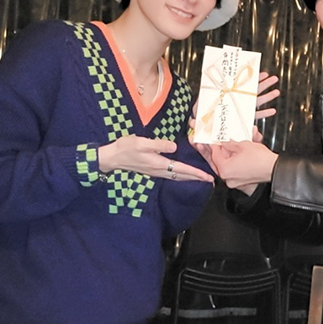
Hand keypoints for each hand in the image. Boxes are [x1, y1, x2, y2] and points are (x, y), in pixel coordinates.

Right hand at [98, 135, 213, 182]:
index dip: (196, 173)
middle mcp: (159, 170)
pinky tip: (183, 173)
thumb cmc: (126, 148)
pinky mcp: (152, 169)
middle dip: (197, 178)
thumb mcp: (142, 142)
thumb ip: (159, 144)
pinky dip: (181, 174)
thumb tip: (174, 147)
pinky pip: (171, 174)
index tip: (207, 177)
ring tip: (200, 178)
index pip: (182, 170)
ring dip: (190, 177)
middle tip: (210, 180)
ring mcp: (156, 171)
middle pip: (182, 176)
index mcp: (159, 164)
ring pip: (177, 176)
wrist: (111, 157)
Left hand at [189, 71, 279, 130]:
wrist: (202, 123)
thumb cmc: (202, 110)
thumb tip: (210, 77)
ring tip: (277, 91)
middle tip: (274, 78)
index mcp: (231, 93)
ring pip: (258, 101)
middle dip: (265, 84)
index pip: (244, 84)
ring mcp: (241, 109)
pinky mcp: (242, 118)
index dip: (254, 79)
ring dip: (267, 96)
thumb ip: (209, 89)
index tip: (262, 73)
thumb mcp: (205, 97)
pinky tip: (273, 111)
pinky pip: (256, 116)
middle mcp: (238, 100)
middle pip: (254, 91)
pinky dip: (264, 113)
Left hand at [209, 141, 277, 190]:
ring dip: (233, 153)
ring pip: (230, 164)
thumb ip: (229, 143)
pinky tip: (242, 151)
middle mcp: (228, 178)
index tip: (215, 140)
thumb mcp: (242, 145)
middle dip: (223, 150)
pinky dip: (238, 160)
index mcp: (225, 170)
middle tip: (222, 143)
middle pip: (221, 161)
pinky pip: (236, 169)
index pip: (215, 155)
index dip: (215, 145)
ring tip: (238, 144)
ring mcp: (235, 182)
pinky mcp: (243, 181)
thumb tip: (225, 142)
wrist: (274, 168)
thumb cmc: (260, 159)